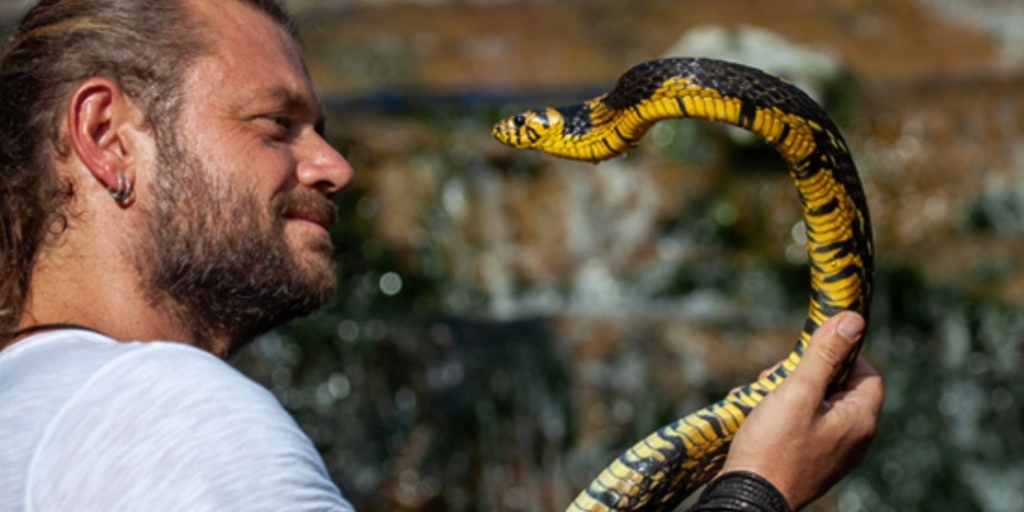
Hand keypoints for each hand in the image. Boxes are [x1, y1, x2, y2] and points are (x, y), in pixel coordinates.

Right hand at [721, 311, 883, 509]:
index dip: (840, 355)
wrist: (750, 499)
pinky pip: (801, 427)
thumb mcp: (797, 392)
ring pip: (815, 407)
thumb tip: (853, 320)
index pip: (866, 373)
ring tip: (758, 396)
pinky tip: (753, 415)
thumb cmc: (774, 446)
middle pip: (838, 389)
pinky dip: (779, 416)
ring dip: (786, 394)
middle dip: (803, 374)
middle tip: (774, 376)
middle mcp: (852, 440)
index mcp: (859, 421)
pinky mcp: (809, 462)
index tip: (808, 352)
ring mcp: (831, 454)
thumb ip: (824, 355)